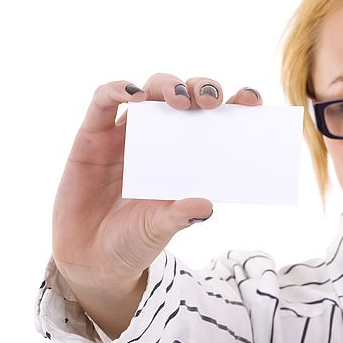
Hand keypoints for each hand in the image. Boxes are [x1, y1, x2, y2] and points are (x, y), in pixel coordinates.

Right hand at [52, 74, 262, 290]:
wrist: (91, 257)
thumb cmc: (134, 238)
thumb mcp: (161, 228)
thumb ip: (181, 215)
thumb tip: (208, 206)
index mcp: (187, 155)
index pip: (215, 119)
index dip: (235, 104)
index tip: (252, 100)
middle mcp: (161, 137)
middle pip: (185, 95)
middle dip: (201, 89)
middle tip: (211, 101)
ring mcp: (127, 133)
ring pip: (150, 90)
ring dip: (167, 86)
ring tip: (177, 99)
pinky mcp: (93, 134)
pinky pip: (103, 101)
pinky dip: (117, 89)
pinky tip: (132, 94)